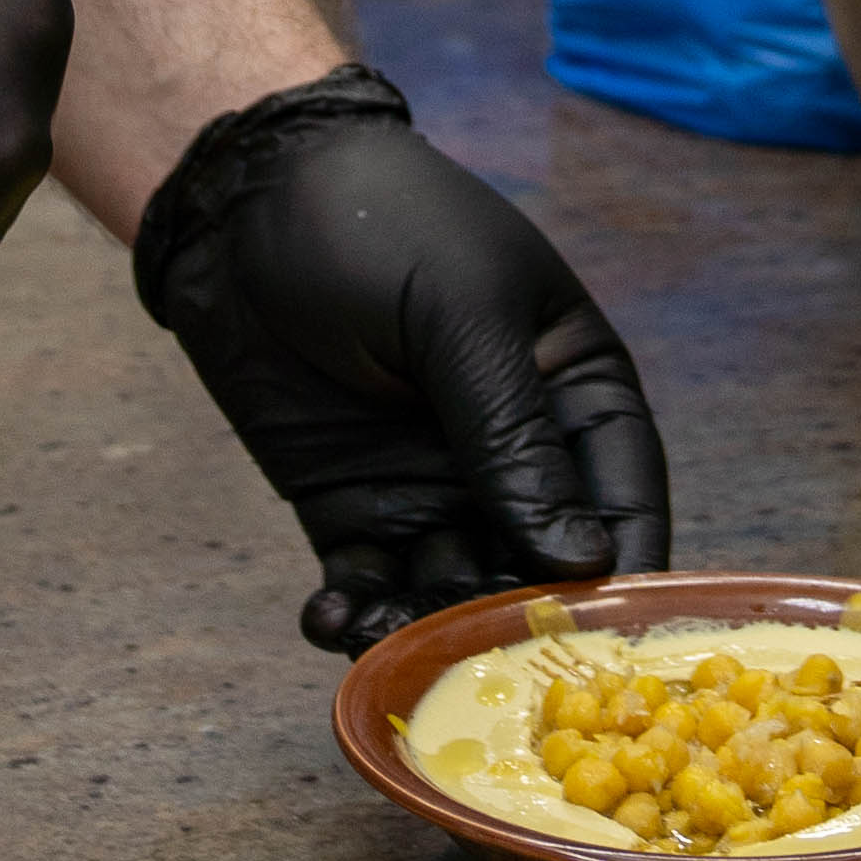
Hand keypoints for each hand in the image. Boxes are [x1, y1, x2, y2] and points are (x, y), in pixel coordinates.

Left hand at [134, 69, 678, 647]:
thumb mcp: (460, 316)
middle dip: (515, 615)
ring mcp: (432, 486)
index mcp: (573, 387)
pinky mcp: (352, 508)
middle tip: (483, 658)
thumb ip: (514, 440)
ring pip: (453, 589)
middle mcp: (516, 454)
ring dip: (430, 627)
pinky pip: (370, 583)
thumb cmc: (377, 225)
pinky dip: (356, 614)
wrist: (237, 201)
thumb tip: (577, 560)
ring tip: (392, 640)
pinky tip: (333, 620)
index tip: (608, 638)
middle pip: (540, 565)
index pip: (623, 496)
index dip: (622, 569)